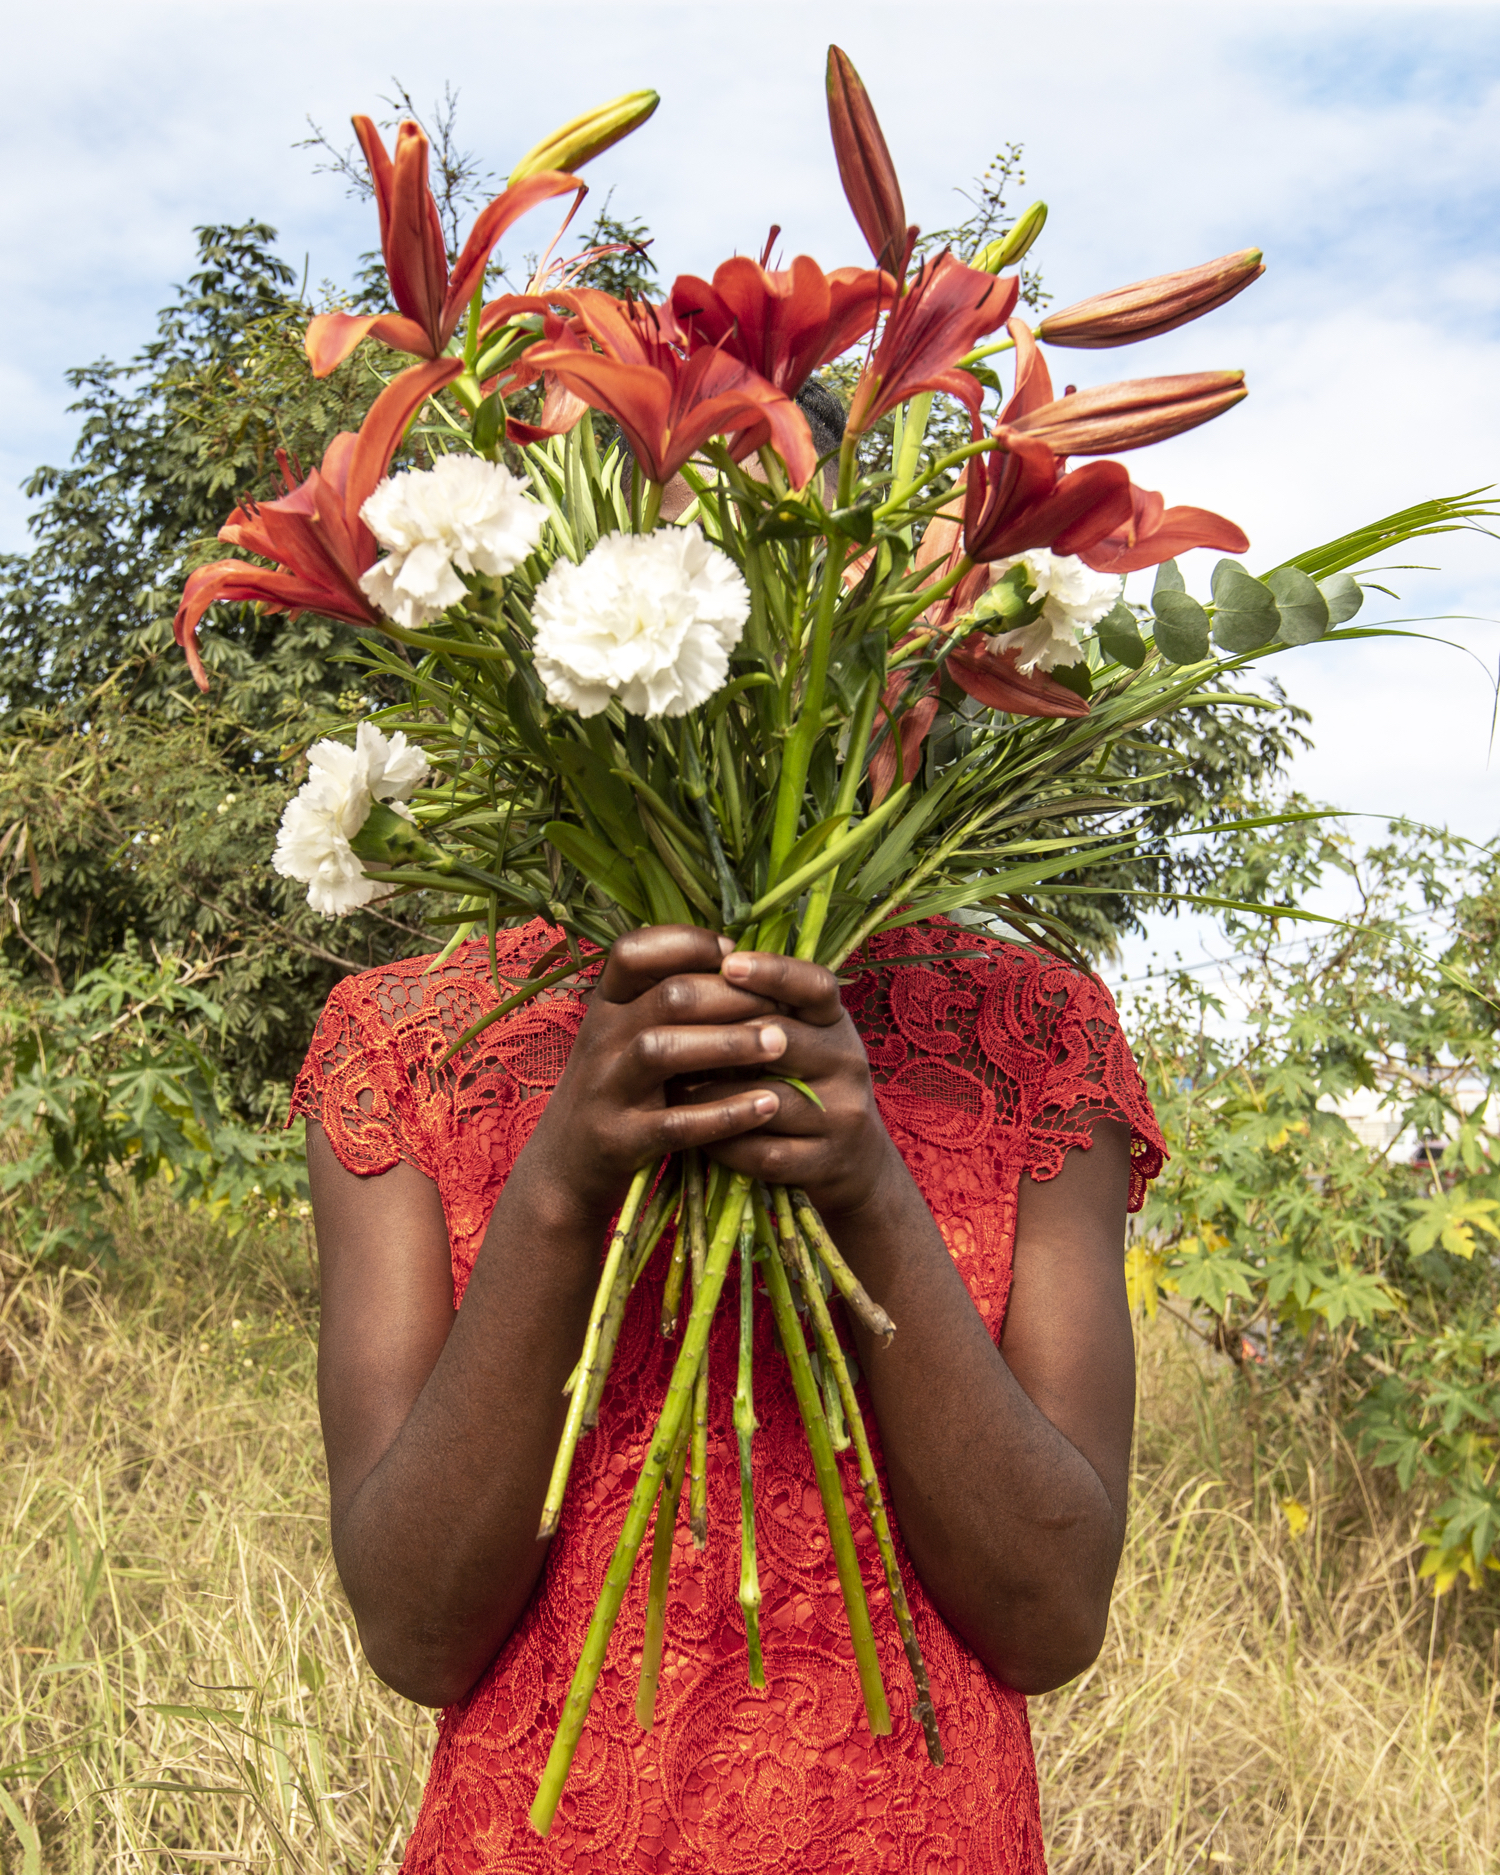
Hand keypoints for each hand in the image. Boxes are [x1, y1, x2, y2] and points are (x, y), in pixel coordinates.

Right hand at [514, 925, 792, 1225]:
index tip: (736, 954)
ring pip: (662, 1051)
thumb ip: (663, 999)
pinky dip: (723, 1114)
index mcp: (606, 1005)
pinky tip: (766, 1106)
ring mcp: (606, 1090)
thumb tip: (736, 959)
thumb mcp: (624, 1034)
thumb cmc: (617, 1087)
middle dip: (732, 996)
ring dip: (728, 1044)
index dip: (687, 943)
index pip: (633, 952)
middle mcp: (600, 1039)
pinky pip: (675, 1124)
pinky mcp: (620, 1140)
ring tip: (778, 1045)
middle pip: (666, 998)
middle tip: (782, 1005)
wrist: (565, 1165)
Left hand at [680, 949, 906, 1221]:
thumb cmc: (804, 1081)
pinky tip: (696, 1135)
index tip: (727, 963)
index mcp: (835, 1022)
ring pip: (767, 1100)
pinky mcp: (827, 1162)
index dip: (773, 971)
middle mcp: (848, 1061)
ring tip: (672, 1085)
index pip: (814, 985)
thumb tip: (695, 963)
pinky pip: (765, 1152)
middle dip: (721, 1037)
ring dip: (712, 1094)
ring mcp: (842, 1115)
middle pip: (782, 1038)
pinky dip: (725, 1143)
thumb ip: (760, 1004)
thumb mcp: (798, 1034)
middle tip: (668, 1033)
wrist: (854, 1160)